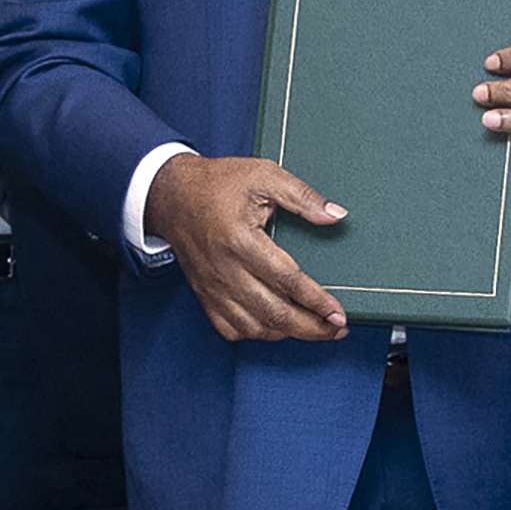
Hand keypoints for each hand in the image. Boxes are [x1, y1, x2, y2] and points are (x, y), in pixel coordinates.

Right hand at [143, 153, 347, 342]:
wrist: (171, 196)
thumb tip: (336, 215)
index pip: (287, 281)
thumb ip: (303, 196)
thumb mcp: (264, 175)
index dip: (316, 301)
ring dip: (287, 334)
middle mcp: (225, 270)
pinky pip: (230, 329)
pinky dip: (257, 334)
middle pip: (273, 313)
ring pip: (253, 327)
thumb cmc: (217, 184)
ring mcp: (213, 288)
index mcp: (241, 240)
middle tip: (337, 331)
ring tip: (314, 329)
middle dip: (310, 328)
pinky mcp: (204, 296)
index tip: (338, 315)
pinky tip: (276, 327)